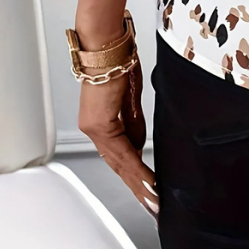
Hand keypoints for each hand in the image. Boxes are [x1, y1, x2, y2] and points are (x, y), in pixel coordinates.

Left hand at [77, 59, 158, 218]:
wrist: (107, 42)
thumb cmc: (118, 58)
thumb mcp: (131, 94)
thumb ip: (134, 121)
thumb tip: (139, 144)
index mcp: (102, 120)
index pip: (120, 153)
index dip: (134, 174)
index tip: (149, 188)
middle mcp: (94, 128)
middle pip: (119, 164)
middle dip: (138, 187)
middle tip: (153, 206)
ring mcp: (95, 127)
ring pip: (120, 163)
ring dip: (139, 183)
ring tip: (154, 200)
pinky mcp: (100, 123)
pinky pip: (122, 152)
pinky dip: (137, 168)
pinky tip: (149, 180)